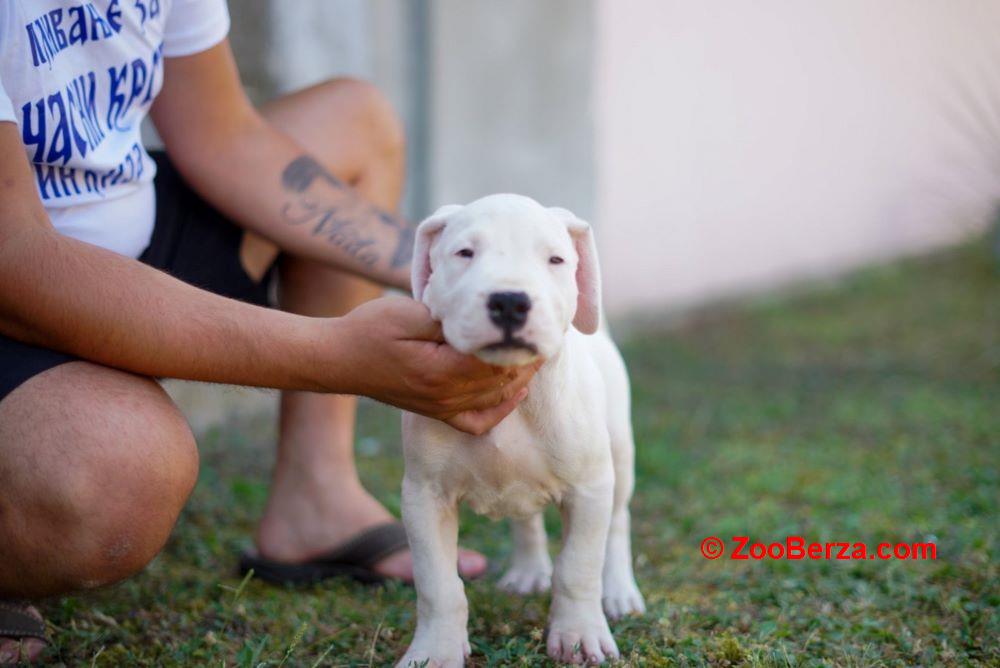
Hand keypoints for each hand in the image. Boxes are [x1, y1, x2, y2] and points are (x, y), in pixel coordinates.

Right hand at [325, 296, 540, 433]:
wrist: (338, 359)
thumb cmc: (369, 330)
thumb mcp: (408, 314)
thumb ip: (447, 319)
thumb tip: (482, 319)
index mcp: (441, 370)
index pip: (495, 360)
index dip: (519, 344)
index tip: (536, 325)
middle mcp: (444, 395)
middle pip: (500, 381)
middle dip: (525, 360)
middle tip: (546, 338)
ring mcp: (440, 407)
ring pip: (494, 400)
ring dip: (518, 379)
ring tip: (535, 356)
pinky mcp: (434, 411)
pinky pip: (476, 421)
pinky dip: (499, 408)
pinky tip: (513, 392)